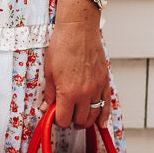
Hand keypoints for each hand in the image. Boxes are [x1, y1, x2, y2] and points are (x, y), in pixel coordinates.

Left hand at [42, 6, 109, 130]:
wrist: (79, 29)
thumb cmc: (62, 46)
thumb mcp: (49, 71)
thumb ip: (49, 93)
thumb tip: (46, 107)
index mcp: (68, 92)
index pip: (63, 119)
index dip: (57, 120)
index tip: (54, 116)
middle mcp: (84, 93)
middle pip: (80, 120)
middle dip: (71, 121)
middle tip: (65, 116)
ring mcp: (97, 88)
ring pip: (94, 115)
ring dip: (86, 120)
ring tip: (79, 120)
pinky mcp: (105, 81)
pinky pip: (107, 104)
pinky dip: (105, 116)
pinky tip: (101, 123)